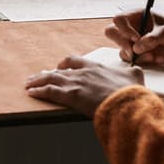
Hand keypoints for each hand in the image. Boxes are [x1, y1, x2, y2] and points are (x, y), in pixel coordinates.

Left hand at [25, 55, 143, 117]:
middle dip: (46, 73)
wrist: (127, 102)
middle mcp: (83, 73)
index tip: (59, 67)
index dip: (65, 64)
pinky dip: (39, 92)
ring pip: (51, 79)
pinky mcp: (71, 96)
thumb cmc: (131, 92)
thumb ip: (132, 71)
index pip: (76, 61)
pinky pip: (50, 92)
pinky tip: (31, 93)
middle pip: (59, 70)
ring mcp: (76, 84)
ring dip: (37, 81)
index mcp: (96, 67)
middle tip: (37, 76)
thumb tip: (135, 70)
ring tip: (28, 84)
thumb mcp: (136, 77)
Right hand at [105, 10, 163, 64]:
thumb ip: (152, 38)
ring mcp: (135, 41)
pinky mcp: (139, 53)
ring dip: (137, 56)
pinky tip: (158, 58)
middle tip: (135, 51)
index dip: (124, 29)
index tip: (136, 38)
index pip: (119, 19)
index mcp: (137, 15)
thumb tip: (137, 48)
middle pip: (113, 33)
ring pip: (122, 50)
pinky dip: (144, 61)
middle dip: (123, 44)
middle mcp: (133, 27)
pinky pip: (133, 60)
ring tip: (153, 56)